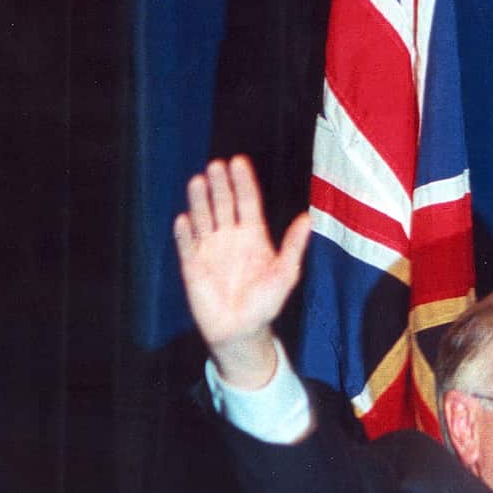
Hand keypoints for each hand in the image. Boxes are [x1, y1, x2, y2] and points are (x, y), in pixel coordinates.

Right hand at [174, 156, 310, 387]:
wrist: (242, 330)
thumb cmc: (265, 303)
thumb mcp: (285, 274)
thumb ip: (293, 246)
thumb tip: (307, 218)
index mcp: (253, 236)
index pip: (247, 202)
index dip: (243, 182)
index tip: (238, 161)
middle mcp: (229, 237)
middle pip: (223, 204)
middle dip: (220, 185)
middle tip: (217, 165)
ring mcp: (209, 249)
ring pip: (203, 218)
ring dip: (200, 200)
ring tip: (198, 180)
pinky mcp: (192, 266)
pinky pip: (187, 245)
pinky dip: (185, 233)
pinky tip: (184, 219)